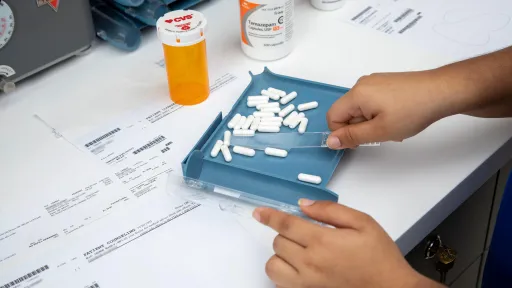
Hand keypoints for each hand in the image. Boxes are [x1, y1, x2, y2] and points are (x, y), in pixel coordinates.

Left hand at [253, 200, 442, 287]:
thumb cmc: (379, 257)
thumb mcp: (362, 222)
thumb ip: (330, 210)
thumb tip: (304, 205)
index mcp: (323, 241)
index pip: (285, 224)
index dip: (269, 216)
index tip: (259, 213)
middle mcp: (310, 263)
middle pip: (278, 242)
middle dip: (286, 233)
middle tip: (305, 233)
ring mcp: (307, 282)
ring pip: (273, 264)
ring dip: (280, 254)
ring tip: (298, 251)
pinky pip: (280, 283)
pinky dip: (283, 273)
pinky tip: (298, 267)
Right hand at [326, 71, 451, 148]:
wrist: (442, 91)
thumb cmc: (412, 111)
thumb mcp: (379, 131)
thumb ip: (352, 137)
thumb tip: (330, 141)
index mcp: (356, 94)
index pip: (333, 117)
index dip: (343, 133)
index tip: (362, 141)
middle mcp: (362, 84)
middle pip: (347, 112)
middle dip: (360, 127)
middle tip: (383, 132)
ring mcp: (375, 82)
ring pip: (361, 108)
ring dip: (371, 122)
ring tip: (393, 125)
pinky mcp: (386, 82)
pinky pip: (372, 101)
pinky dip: (380, 113)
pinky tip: (398, 117)